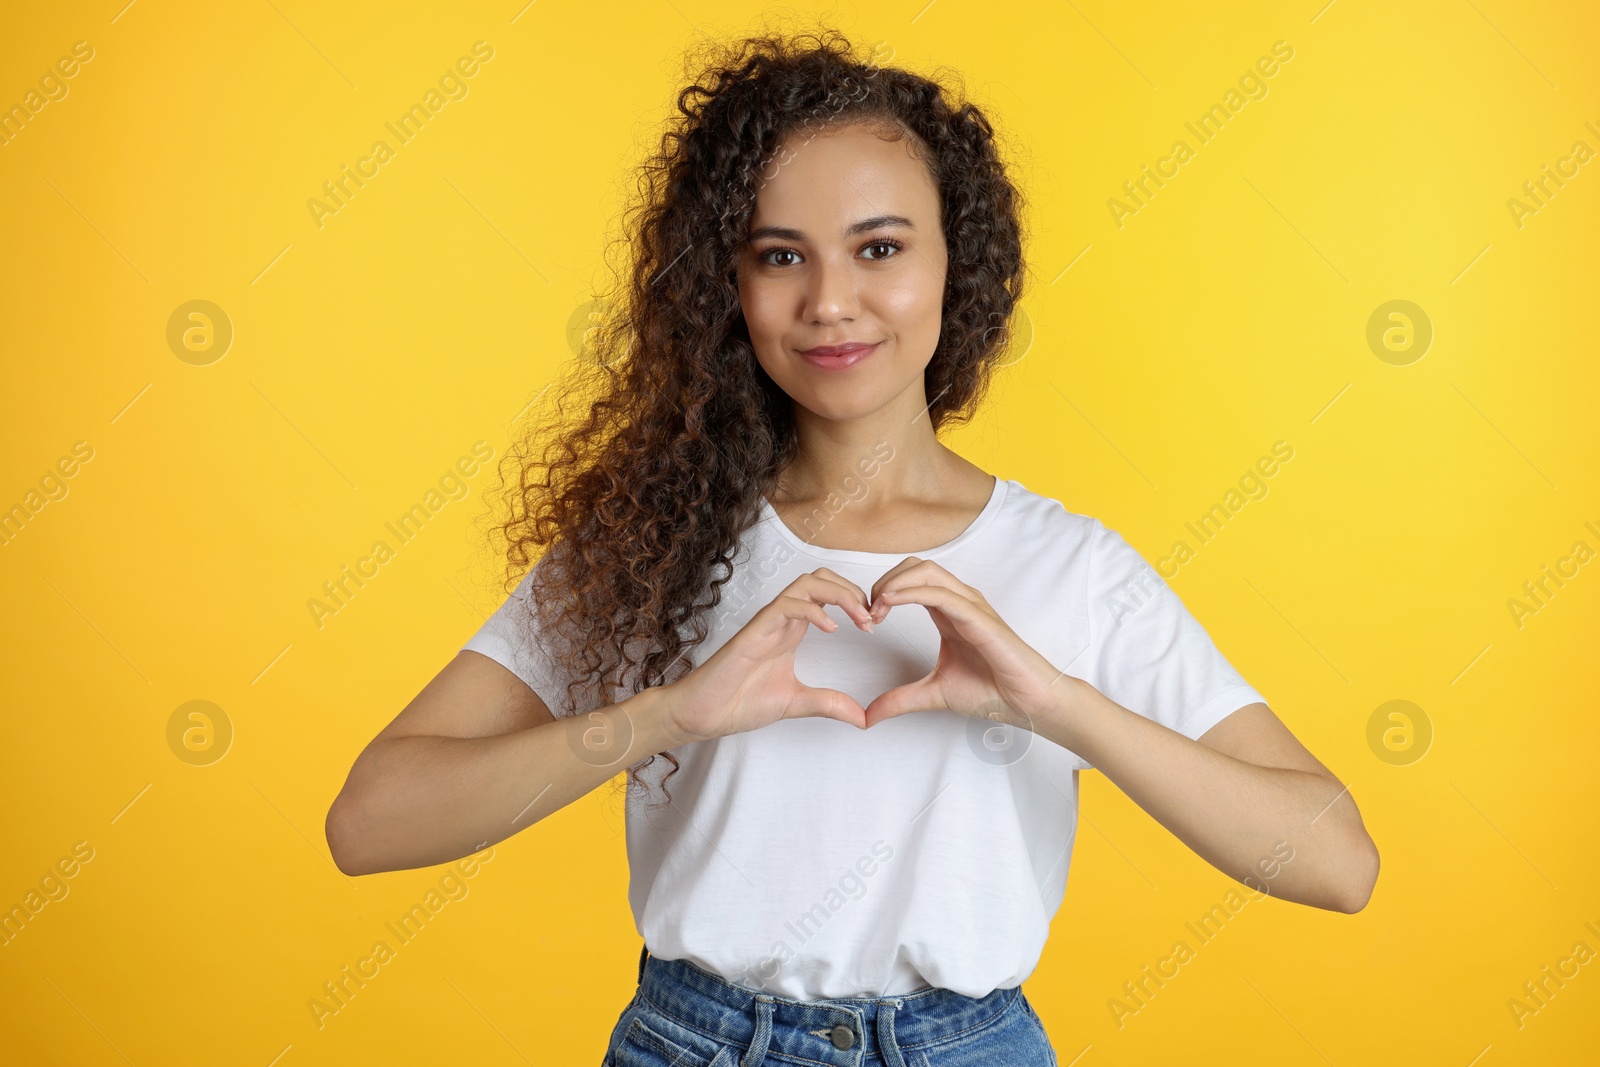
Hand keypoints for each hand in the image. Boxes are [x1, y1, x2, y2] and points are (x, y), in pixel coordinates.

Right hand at [660, 568, 876, 742]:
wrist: (704, 713)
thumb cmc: (740, 702)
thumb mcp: (797, 703)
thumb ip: (829, 704)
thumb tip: (863, 717)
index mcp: (792, 629)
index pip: (828, 594)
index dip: (856, 602)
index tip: (875, 625)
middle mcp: (782, 619)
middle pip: (822, 578)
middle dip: (852, 590)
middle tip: (872, 618)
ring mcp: (769, 621)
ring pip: (808, 583)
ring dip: (840, 594)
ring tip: (860, 618)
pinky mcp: (755, 630)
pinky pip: (787, 605)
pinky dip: (814, 611)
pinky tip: (831, 629)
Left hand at [861, 557, 1076, 730]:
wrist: (1026, 703)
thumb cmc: (991, 691)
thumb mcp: (933, 694)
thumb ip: (900, 700)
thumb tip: (867, 716)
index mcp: (948, 612)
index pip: (911, 579)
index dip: (883, 591)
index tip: (867, 620)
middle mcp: (959, 601)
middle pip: (915, 566)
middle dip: (885, 580)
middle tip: (868, 612)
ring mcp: (970, 606)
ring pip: (926, 572)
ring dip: (894, 583)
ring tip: (877, 608)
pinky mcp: (979, 617)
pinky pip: (941, 594)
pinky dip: (911, 593)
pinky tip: (890, 604)